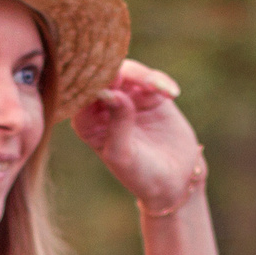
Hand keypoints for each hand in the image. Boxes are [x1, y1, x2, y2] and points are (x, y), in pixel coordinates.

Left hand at [71, 60, 203, 211]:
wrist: (173, 182)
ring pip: (130, 72)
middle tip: (134, 80)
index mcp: (87, 123)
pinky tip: (172, 95)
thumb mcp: (124, 154)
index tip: (110, 89)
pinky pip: (153, 78)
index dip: (94, 86)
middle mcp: (104, 107)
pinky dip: (161, 82)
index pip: (82, 96)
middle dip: (118, 73)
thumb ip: (117, 124)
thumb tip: (112, 92)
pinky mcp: (151, 96)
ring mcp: (128, 99)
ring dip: (144, 76)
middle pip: (105, 77)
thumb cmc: (140, 175)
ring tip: (160, 90)